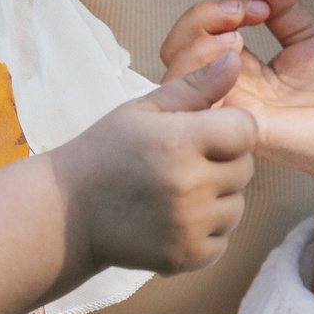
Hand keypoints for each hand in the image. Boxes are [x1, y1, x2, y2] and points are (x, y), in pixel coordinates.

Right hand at [54, 53, 256, 276]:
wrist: (66, 214)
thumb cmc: (106, 151)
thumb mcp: (145, 110)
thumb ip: (196, 86)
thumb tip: (235, 57)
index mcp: (180, 141)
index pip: (246, 130)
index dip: (230, 128)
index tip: (205, 132)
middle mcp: (189, 185)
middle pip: (245, 168)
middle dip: (222, 162)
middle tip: (183, 163)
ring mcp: (189, 225)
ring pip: (237, 205)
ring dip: (217, 198)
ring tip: (175, 191)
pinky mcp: (188, 256)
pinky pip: (223, 238)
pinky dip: (206, 230)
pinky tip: (173, 218)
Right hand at [161, 0, 313, 191]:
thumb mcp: (308, 36)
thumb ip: (282, 7)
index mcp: (240, 69)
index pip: (199, 34)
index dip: (218, 9)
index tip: (259, 6)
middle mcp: (227, 88)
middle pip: (175, 49)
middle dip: (201, 18)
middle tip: (239, 13)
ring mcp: (229, 108)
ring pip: (176, 73)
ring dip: (197, 42)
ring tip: (236, 35)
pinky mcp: (239, 124)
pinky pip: (200, 99)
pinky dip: (205, 70)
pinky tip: (235, 58)